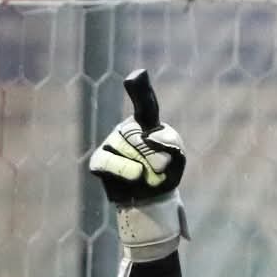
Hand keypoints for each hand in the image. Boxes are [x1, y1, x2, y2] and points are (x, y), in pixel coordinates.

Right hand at [88, 69, 185, 203]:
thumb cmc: (164, 174)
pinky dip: (126, 172)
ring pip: (130, 153)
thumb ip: (171, 144)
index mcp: (146, 122)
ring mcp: (110, 143)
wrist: (150, 201)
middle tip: (160, 170)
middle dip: (156, 158)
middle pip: (141, 138)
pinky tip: (136, 177)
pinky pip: (112, 163)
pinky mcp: (99, 160)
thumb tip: (149, 138)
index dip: (139, 88)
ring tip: (146, 177)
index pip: (144, 103)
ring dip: (145, 170)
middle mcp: (126, 128)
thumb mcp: (177, 159)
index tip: (137, 75)